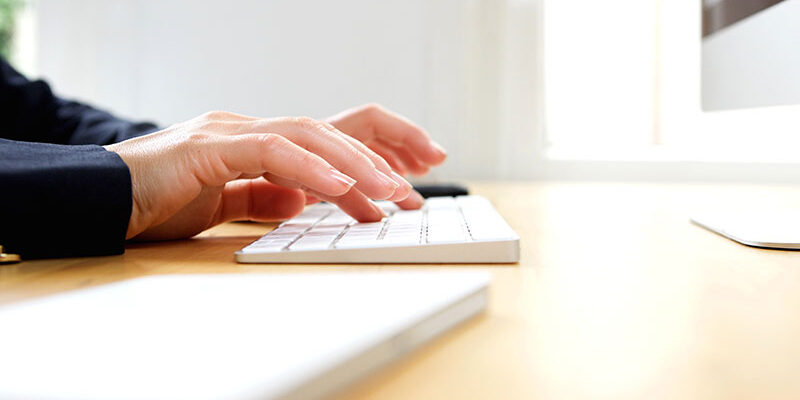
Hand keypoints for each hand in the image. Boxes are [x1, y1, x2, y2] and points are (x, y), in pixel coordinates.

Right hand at [105, 105, 445, 240]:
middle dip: (379, 156)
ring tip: (392, 194)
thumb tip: (301, 202)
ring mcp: (228, 132)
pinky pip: (270, 152)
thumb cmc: (154, 202)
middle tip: (416, 189)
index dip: (370, 152)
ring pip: (308, 137)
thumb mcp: (221, 204)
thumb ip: (259, 197)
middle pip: (329, 130)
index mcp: (254, 142)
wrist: (96, 201)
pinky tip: (341, 188)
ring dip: (355, 166)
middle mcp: (248, 129)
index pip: (325, 139)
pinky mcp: (207, 148)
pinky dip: (310, 169)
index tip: (408, 178)